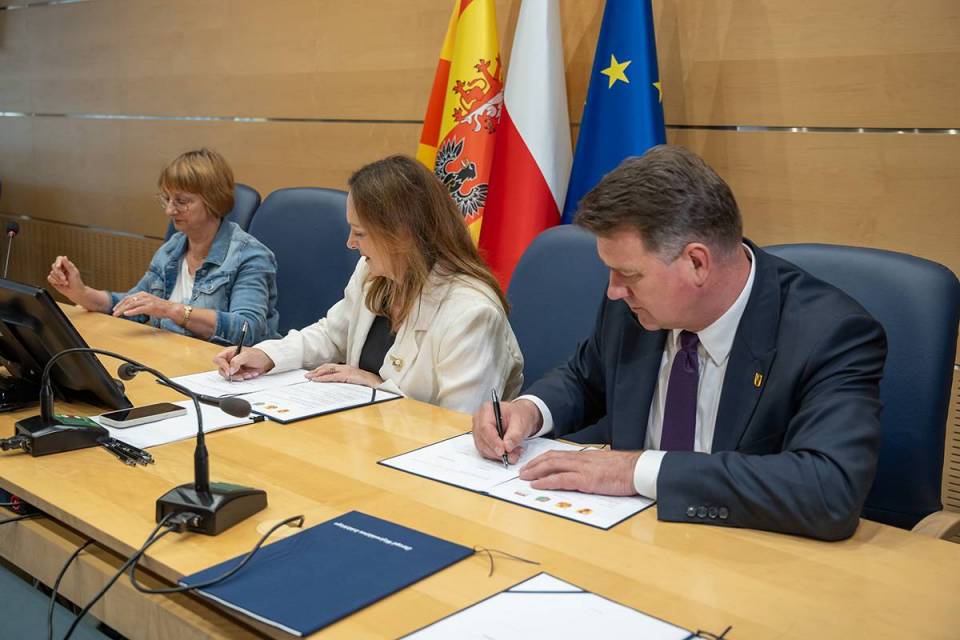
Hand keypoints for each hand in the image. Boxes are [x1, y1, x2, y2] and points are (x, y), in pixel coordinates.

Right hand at [47, 256, 85, 299]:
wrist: (75, 292)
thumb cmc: (77, 282)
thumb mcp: (74, 273)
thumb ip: (68, 265)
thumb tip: (64, 257)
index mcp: (67, 265)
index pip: (59, 259)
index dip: (58, 262)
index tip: (59, 267)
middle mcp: (61, 268)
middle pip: (54, 266)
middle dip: (59, 273)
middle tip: (64, 278)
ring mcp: (56, 274)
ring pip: (52, 273)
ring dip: (58, 279)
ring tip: (66, 283)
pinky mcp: (53, 280)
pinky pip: (49, 278)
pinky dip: (55, 281)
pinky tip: (60, 284)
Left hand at [112, 291, 174, 319]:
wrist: (171, 309)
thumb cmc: (160, 307)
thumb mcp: (148, 303)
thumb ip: (139, 304)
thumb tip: (130, 308)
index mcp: (142, 294)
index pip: (128, 297)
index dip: (120, 303)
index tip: (115, 309)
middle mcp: (144, 296)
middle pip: (128, 300)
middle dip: (119, 307)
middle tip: (113, 312)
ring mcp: (147, 301)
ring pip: (131, 305)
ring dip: (122, 310)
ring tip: (116, 314)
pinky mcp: (150, 307)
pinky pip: (138, 309)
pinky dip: (131, 311)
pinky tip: (125, 314)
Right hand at [213, 347, 274, 379]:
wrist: (267, 361)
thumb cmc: (257, 355)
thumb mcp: (247, 356)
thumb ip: (236, 361)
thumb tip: (230, 370)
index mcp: (229, 353)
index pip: (218, 359)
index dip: (222, 366)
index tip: (229, 372)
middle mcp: (229, 360)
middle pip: (222, 370)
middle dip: (232, 374)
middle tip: (241, 376)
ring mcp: (233, 368)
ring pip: (229, 376)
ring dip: (239, 377)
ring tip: (249, 374)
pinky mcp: (238, 374)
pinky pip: (237, 379)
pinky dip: (244, 378)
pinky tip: (251, 374)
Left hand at [304, 363, 382, 387]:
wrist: (378, 384)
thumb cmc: (368, 385)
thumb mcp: (355, 383)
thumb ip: (346, 382)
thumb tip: (337, 387)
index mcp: (347, 369)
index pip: (331, 367)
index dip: (321, 370)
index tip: (313, 374)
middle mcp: (346, 367)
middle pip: (327, 367)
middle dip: (316, 371)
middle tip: (307, 375)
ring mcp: (346, 371)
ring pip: (328, 370)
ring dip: (317, 373)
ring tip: (309, 377)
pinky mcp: (347, 376)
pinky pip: (332, 376)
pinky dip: (322, 378)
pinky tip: (316, 380)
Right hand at [472, 398, 541, 464]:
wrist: (520, 417)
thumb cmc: (519, 415)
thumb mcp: (521, 422)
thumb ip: (514, 435)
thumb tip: (507, 446)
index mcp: (487, 410)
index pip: (485, 428)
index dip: (493, 441)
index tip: (502, 451)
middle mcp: (479, 420)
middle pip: (482, 440)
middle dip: (497, 451)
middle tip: (512, 456)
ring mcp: (478, 431)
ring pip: (483, 448)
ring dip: (498, 455)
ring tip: (514, 453)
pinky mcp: (481, 440)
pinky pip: (486, 452)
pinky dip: (497, 456)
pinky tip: (509, 453)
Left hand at [519, 449, 642, 495]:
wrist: (637, 470)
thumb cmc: (624, 470)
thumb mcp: (604, 466)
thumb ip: (591, 468)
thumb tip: (581, 475)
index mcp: (584, 457)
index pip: (558, 455)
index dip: (542, 459)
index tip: (532, 464)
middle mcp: (580, 460)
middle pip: (550, 458)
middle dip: (534, 465)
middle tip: (522, 471)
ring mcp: (582, 469)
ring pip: (552, 466)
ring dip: (535, 472)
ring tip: (524, 477)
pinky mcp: (586, 480)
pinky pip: (561, 479)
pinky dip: (546, 481)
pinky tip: (537, 484)